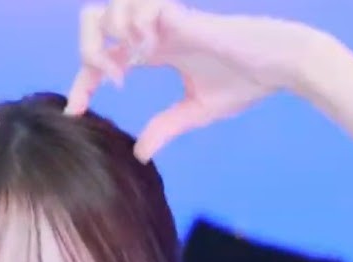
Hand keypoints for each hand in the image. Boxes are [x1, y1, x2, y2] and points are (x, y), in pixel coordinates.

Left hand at [65, 0, 322, 161]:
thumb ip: (164, 128)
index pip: (104, 57)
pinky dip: (134, 27)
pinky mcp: (181, 13)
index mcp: (155, 50)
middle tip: (105, 83)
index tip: (75, 110)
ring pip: (110, 8)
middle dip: (86, 52)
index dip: (82, 82)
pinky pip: (141, 3)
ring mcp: (164, 19)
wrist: (278, 66)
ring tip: (127, 70)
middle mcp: (153, 31)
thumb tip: (139, 154)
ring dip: (108, 41)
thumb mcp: (194, 112)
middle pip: (94, 21)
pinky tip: (148, 54)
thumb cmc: (243, 83)